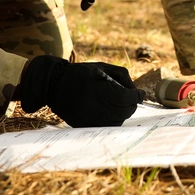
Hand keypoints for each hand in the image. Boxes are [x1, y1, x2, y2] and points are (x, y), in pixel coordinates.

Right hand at [17, 55, 144, 126]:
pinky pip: (106, 127)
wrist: (54, 84)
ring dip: (123, 113)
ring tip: (121, 105)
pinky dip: (113, 120)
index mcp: (97, 89)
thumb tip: (138, 93)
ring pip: (117, 121)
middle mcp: (92, 106)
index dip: (136, 96)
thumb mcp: (102, 68)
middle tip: (131, 99)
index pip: (125, 98)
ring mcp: (86, 118)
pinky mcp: (83, 125)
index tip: (141, 94)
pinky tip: (112, 112)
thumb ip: (123, 77)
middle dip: (131, 104)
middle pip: (123, 111)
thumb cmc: (81, 73)